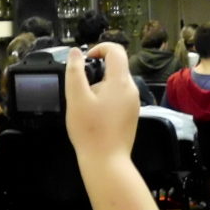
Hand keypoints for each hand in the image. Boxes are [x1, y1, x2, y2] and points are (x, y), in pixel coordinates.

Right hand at [65, 44, 139, 162]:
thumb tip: (76, 52)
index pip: (116, 51)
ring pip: (116, 83)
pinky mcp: (131, 115)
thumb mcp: (76, 98)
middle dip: (97, 71)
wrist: (106, 161)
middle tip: (81, 89)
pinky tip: (95, 116)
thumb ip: (75, 72)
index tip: (86, 59)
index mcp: (120, 81)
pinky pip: (119, 97)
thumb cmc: (90, 130)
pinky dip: (106, 99)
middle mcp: (131, 89)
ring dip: (100, 86)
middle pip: (116, 67)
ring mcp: (134, 103)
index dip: (100, 48)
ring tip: (86, 105)